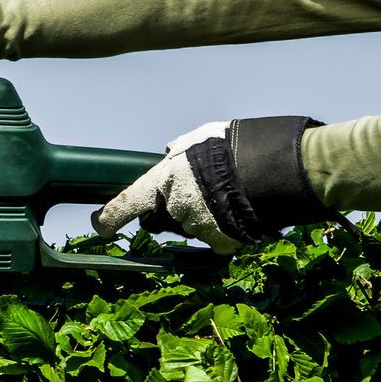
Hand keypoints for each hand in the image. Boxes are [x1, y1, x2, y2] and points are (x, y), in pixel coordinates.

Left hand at [93, 117, 334, 253]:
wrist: (281, 167)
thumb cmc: (239, 146)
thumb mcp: (202, 137)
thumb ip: (179, 149)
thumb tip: (168, 153)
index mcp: (163, 180)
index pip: (125, 204)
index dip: (109, 218)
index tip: (100, 225)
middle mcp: (174, 208)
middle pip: (161, 219)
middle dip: (170, 211)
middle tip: (197, 193)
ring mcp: (198, 228)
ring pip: (190, 229)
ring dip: (201, 218)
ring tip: (226, 196)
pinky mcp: (222, 244)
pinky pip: (215, 242)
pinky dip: (223, 232)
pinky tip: (237, 214)